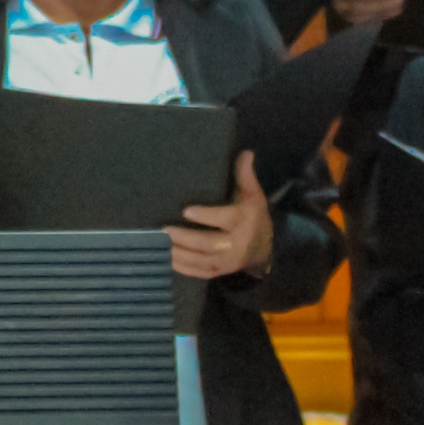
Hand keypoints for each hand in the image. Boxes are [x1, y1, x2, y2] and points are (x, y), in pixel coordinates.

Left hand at [168, 152, 276, 281]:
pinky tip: (167, 259)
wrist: (263, 251)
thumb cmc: (254, 217)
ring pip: (200, 260)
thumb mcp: (253, 195)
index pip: (224, 219)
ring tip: (160, 244)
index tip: (186, 211)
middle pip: (208, 243)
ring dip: (179, 254)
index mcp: (244, 221)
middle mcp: (236, 244)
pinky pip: (199, 272)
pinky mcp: (218, 272)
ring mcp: (226, 262)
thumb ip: (245, 175)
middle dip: (185, 238)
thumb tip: (246, 152)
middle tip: (164, 230)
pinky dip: (183, 267)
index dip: (206, 216)